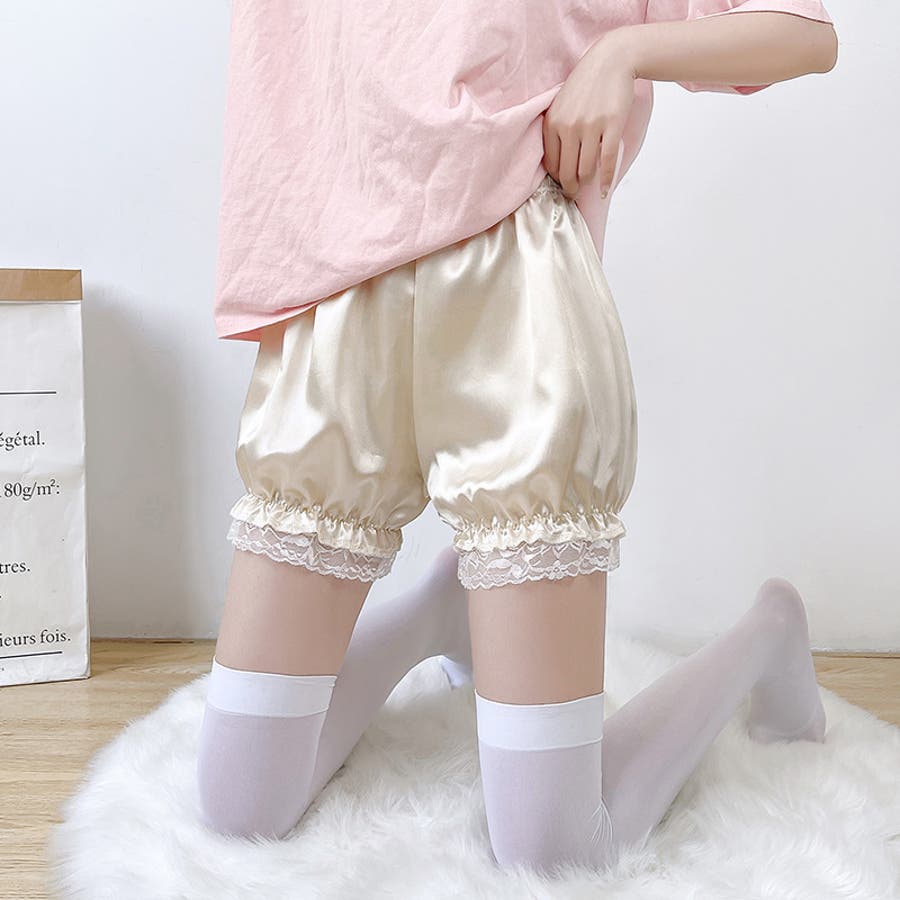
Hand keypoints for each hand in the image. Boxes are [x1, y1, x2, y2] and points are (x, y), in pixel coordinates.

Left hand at [542, 30, 636, 200]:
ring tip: (588, 187)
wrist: (612, 60)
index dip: (557, 179)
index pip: (551, 164)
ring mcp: (590, 127)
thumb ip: (557, 129)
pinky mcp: (611, 126)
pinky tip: (605, 189)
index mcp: (553, 123)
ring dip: (587, 184)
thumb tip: (558, 163)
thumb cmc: (587, 83)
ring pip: (585, 170)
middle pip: (567, 171)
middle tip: (574, 192)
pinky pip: (606, 161)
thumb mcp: (561, 104)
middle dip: (571, 187)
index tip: (563, 183)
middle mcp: (569, 127)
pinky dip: (606, 180)